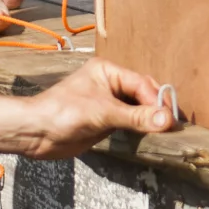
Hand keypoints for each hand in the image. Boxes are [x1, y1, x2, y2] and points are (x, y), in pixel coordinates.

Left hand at [18, 58, 176, 160]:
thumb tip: (167, 120)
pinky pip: (128, 123)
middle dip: (156, 109)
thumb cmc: (64, 113)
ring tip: (167, 134)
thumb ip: (136, 117)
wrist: (35, 133)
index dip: (157, 101)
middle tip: (173, 127)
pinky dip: (140, 129)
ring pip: (137, 110)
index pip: (141, 84)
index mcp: (108, 71)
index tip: (171, 120)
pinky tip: (150, 137)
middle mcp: (110, 84)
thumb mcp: (103, 113)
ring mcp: (107, 104)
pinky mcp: (104, 122)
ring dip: (150, 120)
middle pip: (142, 95)